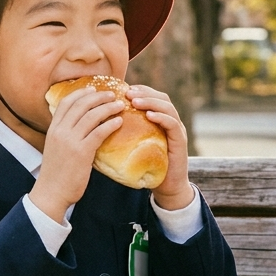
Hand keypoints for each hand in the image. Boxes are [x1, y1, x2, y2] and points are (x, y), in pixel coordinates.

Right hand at [29, 86, 124, 221]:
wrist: (51, 192)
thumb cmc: (57, 173)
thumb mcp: (56, 148)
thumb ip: (66, 135)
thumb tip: (82, 127)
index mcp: (53, 129)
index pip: (66, 102)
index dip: (81, 92)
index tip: (93, 88)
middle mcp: (60, 131)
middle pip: (81, 104)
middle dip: (98, 96)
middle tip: (112, 94)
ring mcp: (70, 141)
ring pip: (92, 115)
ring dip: (108, 107)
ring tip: (120, 105)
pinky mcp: (82, 152)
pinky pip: (99, 132)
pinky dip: (111, 124)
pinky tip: (119, 122)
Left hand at [127, 85, 193, 209]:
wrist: (166, 187)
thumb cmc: (145, 166)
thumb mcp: (133, 146)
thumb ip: (122, 133)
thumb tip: (95, 125)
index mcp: (160, 120)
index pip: (153, 96)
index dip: (140, 90)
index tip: (123, 89)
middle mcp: (171, 121)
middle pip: (161, 97)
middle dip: (144, 93)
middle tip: (128, 93)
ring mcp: (177, 131)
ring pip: (167, 108)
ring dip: (151, 102)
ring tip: (135, 101)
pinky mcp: (181, 142)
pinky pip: (173, 124)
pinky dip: (162, 117)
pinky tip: (150, 115)